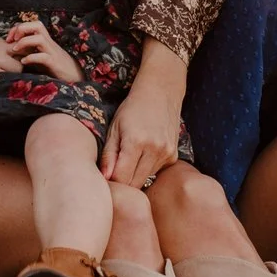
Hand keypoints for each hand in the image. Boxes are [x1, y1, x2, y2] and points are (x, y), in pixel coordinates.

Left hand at [4, 20, 81, 82]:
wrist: (75, 77)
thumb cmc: (56, 68)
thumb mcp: (41, 57)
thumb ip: (30, 52)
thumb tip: (12, 51)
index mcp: (45, 40)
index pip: (32, 25)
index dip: (18, 28)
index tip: (8, 39)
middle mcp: (49, 43)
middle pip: (37, 25)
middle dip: (21, 29)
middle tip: (11, 40)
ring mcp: (53, 52)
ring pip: (40, 38)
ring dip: (24, 41)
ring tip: (15, 50)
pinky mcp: (55, 63)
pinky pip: (43, 57)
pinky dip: (31, 58)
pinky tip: (24, 62)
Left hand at [102, 39, 184, 188]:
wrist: (161, 93)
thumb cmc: (132, 109)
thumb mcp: (114, 128)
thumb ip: (109, 155)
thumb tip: (104, 178)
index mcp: (136, 142)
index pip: (121, 178)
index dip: (110, 181)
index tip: (103, 178)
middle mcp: (155, 150)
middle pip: (134, 183)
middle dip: (121, 182)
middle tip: (112, 172)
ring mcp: (166, 154)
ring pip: (145, 180)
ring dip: (133, 176)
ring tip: (127, 159)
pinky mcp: (173, 157)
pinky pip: (155, 173)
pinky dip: (145, 169)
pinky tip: (142, 154)